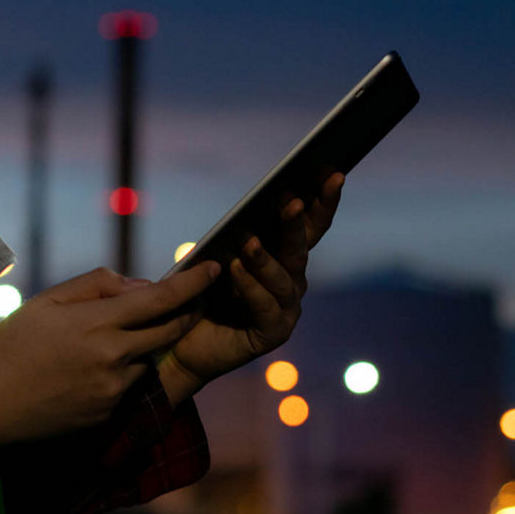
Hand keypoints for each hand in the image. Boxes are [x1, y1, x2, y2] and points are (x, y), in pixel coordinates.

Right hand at [0, 262, 220, 463]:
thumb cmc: (11, 346)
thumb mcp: (47, 302)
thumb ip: (96, 286)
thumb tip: (139, 285)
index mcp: (96, 323)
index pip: (160, 298)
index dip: (193, 283)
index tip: (214, 268)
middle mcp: (112, 357)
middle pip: (170, 330)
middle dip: (188, 312)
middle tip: (195, 297)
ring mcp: (113, 390)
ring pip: (148, 359)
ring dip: (146, 345)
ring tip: (108, 338)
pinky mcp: (108, 415)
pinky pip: (130, 385)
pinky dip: (124, 371)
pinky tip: (91, 369)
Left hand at [162, 170, 343, 396]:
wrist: (182, 341)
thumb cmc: (202, 291)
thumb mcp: (218, 254)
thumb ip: (238, 236)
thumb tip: (250, 210)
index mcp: (284, 257)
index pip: (310, 225)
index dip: (323, 200)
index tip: (332, 172)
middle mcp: (291, 281)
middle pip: (301, 246)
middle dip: (299, 222)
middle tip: (292, 201)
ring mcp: (286, 308)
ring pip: (283, 277)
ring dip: (265, 258)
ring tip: (248, 241)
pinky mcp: (273, 332)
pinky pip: (265, 306)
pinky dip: (250, 286)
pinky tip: (235, 269)